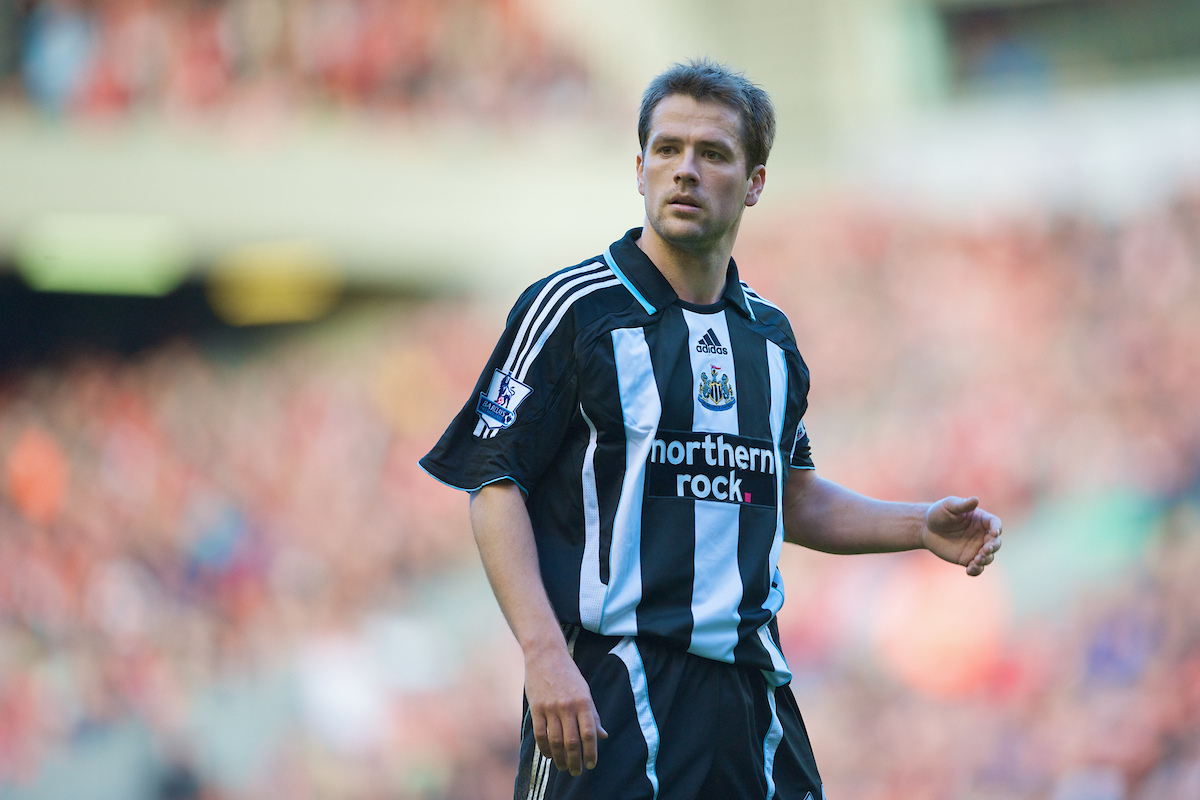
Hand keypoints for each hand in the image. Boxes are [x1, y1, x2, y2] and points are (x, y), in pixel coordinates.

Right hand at [524, 643, 607, 775]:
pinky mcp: (536, 708)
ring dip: (560, 758)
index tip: (591, 765)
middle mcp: (568, 706)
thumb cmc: (568, 674)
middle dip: (575, 760)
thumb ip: (593, 715)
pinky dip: (545, 748)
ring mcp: (550, 707)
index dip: (591, 752)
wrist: (545, 655)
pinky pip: (540, 734)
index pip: (589, 733)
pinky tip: (549, 755)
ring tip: (563, 767)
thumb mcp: (585, 691)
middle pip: (572, 741)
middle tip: (576, 772)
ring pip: (555, 741)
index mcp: (584, 702)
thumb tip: (603, 736)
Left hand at [921, 496, 1001, 575]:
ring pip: (988, 557)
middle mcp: (982, 535)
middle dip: (993, 547)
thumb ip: (963, 505)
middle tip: (986, 549)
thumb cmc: (939, 512)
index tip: (995, 532)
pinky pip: (976, 568)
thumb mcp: (949, 505)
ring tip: (976, 560)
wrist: (925, 528)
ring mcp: (976, 548)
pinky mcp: (967, 559)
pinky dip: (976, 570)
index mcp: (981, 520)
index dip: (997, 528)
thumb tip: (975, 499)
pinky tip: (969, 570)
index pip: (995, 524)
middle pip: (995, 543)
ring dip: (985, 560)